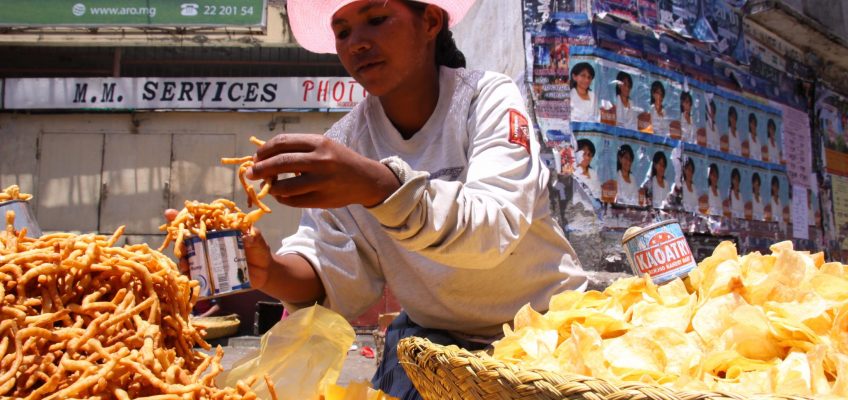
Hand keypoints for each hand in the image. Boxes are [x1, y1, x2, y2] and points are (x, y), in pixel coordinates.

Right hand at [163, 209, 273, 290]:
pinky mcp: (211, 275)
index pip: (198, 221)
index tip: (169, 213)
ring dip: (183, 260)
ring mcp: (209, 259)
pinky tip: (189, 278)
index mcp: (217, 230)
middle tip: (180, 246)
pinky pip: (197, 276)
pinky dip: (191, 277)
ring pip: (189, 258)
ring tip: (185, 263)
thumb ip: (253, 236)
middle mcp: (209, 244)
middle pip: (188, 240)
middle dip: (178, 241)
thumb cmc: (259, 250)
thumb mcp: (257, 239)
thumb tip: (246, 237)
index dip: (183, 217)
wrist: (265, 271)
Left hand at [247, 134, 399, 208]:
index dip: (264, 150)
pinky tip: (282, 195)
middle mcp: (320, 160)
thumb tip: (264, 156)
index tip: (256, 157)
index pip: (282, 143)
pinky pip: (294, 201)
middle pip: (280, 162)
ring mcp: (321, 181)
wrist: (365, 179)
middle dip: (260, 169)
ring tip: (268, 186)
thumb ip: (297, 148)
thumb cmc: (339, 160)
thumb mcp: (322, 146)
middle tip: (251, 173)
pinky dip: (283, 199)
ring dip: (271, 187)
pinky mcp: (322, 199)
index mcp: (318, 142)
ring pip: (284, 186)